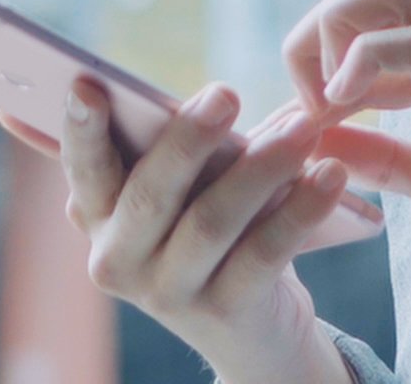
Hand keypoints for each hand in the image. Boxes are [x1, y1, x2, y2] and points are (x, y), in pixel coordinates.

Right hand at [0, 76, 361, 383]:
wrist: (252, 326)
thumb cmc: (209, 226)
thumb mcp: (182, 187)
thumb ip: (173, 147)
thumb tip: (201, 97)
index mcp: (97, 216)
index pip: (83, 168)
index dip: (80, 129)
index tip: (86, 84)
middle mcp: (118, 260)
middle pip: (149, 195)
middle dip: (187, 140)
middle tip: (226, 93)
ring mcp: (168, 293)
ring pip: (211, 222)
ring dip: (262, 168)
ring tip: (304, 128)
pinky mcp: (223, 312)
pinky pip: (264, 253)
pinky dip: (301, 210)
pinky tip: (331, 174)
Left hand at [284, 0, 410, 365]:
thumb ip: (388, 159)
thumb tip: (325, 139)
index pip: (382, 8)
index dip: (331, 49)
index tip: (321, 117)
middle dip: (321, 28)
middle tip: (311, 103)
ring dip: (333, 35)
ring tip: (328, 106)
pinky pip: (405, 42)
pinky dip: (355, 66)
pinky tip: (346, 116)